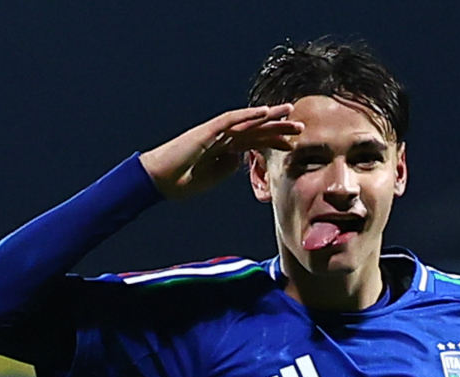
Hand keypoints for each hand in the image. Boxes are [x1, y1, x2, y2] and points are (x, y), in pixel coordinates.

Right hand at [138, 104, 302, 200]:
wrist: (158, 180)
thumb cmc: (181, 181)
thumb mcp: (212, 177)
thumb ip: (228, 166)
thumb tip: (242, 158)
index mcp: (224, 149)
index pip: (254, 142)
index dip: (274, 141)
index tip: (293, 144)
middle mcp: (222, 137)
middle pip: (255, 129)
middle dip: (278, 127)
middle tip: (301, 127)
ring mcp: (215, 132)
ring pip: (247, 121)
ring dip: (269, 116)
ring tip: (289, 111)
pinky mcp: (207, 131)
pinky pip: (231, 120)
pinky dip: (248, 115)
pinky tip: (264, 112)